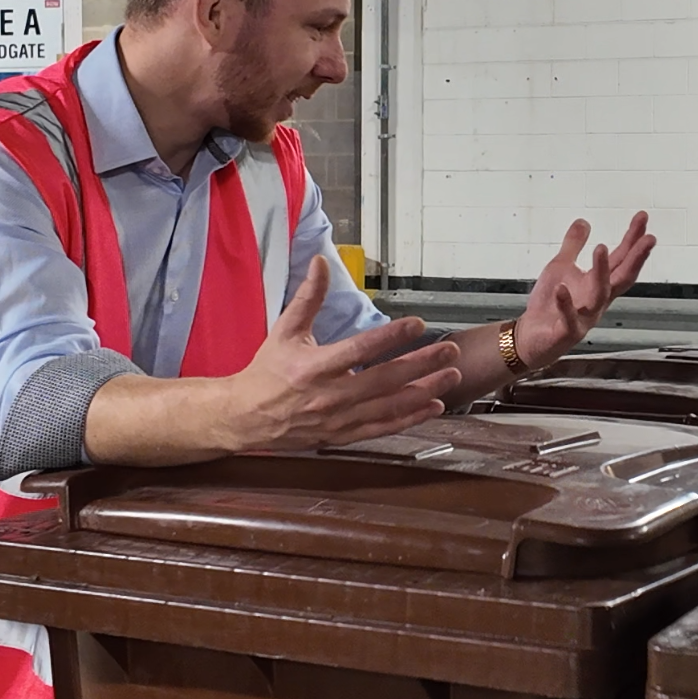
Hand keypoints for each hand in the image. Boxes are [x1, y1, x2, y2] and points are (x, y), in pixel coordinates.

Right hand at [221, 257, 461, 448]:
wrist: (246, 418)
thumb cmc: (267, 371)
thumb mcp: (284, 331)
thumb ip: (308, 298)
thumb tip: (321, 262)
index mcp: (315, 366)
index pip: (360, 349)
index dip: (391, 337)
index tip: (418, 324)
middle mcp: (331, 395)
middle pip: (384, 379)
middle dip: (422, 364)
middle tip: (450, 350)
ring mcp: (339, 419)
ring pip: (390, 405)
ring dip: (424, 391)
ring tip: (451, 375)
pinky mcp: (344, 436)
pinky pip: (383, 429)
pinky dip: (410, 419)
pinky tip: (434, 407)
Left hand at [513, 212, 654, 370]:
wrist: (531, 337)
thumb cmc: (548, 305)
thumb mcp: (560, 267)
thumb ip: (573, 245)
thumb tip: (584, 222)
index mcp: (598, 284)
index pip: (620, 259)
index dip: (632, 239)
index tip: (642, 218)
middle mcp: (597, 301)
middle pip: (622, 277)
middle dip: (636, 257)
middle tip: (648, 238)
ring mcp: (585, 318)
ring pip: (599, 295)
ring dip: (601, 272)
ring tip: (601, 248)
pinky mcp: (567, 332)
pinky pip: (569, 318)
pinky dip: (565, 303)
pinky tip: (562, 288)